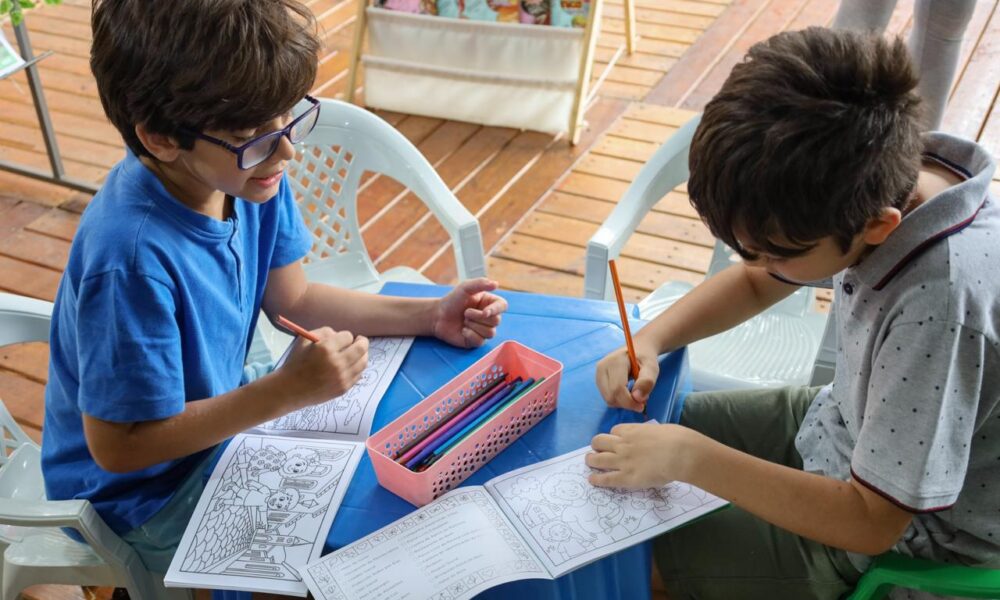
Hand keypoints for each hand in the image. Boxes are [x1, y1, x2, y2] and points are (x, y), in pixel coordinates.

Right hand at [278, 327, 368, 407]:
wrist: (290, 389)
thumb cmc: (296, 362)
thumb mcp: (305, 340)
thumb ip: (325, 332)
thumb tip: (342, 335)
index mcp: (326, 349)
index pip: (348, 336)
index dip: (345, 336)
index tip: (342, 338)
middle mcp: (337, 363)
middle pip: (361, 348)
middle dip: (362, 342)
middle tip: (360, 340)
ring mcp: (342, 377)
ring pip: (363, 362)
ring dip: (362, 355)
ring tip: (357, 353)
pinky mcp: (344, 388)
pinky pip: (359, 375)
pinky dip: (357, 368)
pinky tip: (351, 365)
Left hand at [433, 278, 507, 347]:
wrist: (438, 316)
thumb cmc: (452, 300)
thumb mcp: (465, 288)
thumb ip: (480, 283)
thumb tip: (496, 284)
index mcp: (489, 303)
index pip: (503, 306)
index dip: (496, 310)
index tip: (485, 311)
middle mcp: (489, 316)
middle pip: (496, 321)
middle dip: (478, 317)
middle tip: (465, 313)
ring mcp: (483, 329)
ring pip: (490, 333)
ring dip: (474, 326)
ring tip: (464, 320)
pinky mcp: (476, 340)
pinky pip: (481, 341)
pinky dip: (470, 335)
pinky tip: (463, 330)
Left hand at [586, 423, 701, 488]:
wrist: (681, 454)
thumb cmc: (677, 438)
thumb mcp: (660, 428)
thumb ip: (649, 433)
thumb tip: (650, 436)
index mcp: (632, 430)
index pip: (614, 431)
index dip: (613, 436)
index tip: (615, 441)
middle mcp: (623, 444)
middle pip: (599, 441)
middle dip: (597, 445)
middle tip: (597, 450)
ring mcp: (622, 461)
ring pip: (598, 459)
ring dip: (591, 460)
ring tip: (589, 462)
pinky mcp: (626, 477)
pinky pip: (606, 478)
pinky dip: (597, 479)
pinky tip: (592, 479)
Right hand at [594, 340, 658, 411]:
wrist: (637, 349)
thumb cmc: (645, 358)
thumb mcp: (651, 367)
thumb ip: (647, 382)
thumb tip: (637, 398)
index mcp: (615, 362)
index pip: (617, 389)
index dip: (629, 401)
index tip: (642, 405)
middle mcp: (602, 367)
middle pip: (610, 396)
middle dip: (626, 403)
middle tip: (640, 400)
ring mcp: (598, 374)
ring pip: (608, 399)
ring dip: (623, 403)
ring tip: (634, 393)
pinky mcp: (599, 380)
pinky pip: (607, 397)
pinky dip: (618, 400)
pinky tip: (627, 392)